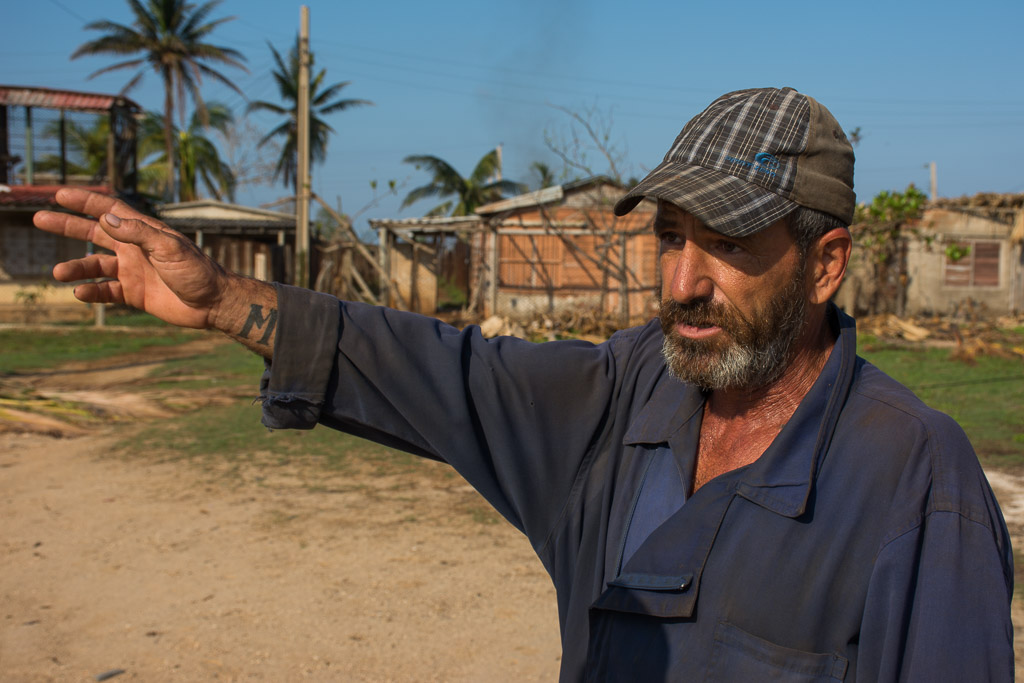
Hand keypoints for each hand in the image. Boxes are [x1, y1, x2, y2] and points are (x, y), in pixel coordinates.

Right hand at [33, 188, 233, 328]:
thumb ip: (138, 234)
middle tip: (38, 219)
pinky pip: (106, 291)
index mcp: (144, 232)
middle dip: (67, 226)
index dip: (85, 202)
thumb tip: (105, 219)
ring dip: (76, 268)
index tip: (59, 195)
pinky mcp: (135, 294)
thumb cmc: (198, 271)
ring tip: (57, 273)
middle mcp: (134, 249)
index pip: (109, 211)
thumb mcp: (169, 248)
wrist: (213, 303)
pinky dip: (91, 292)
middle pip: (93, 233)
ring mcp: (133, 271)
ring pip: (95, 266)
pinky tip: (79, 293)